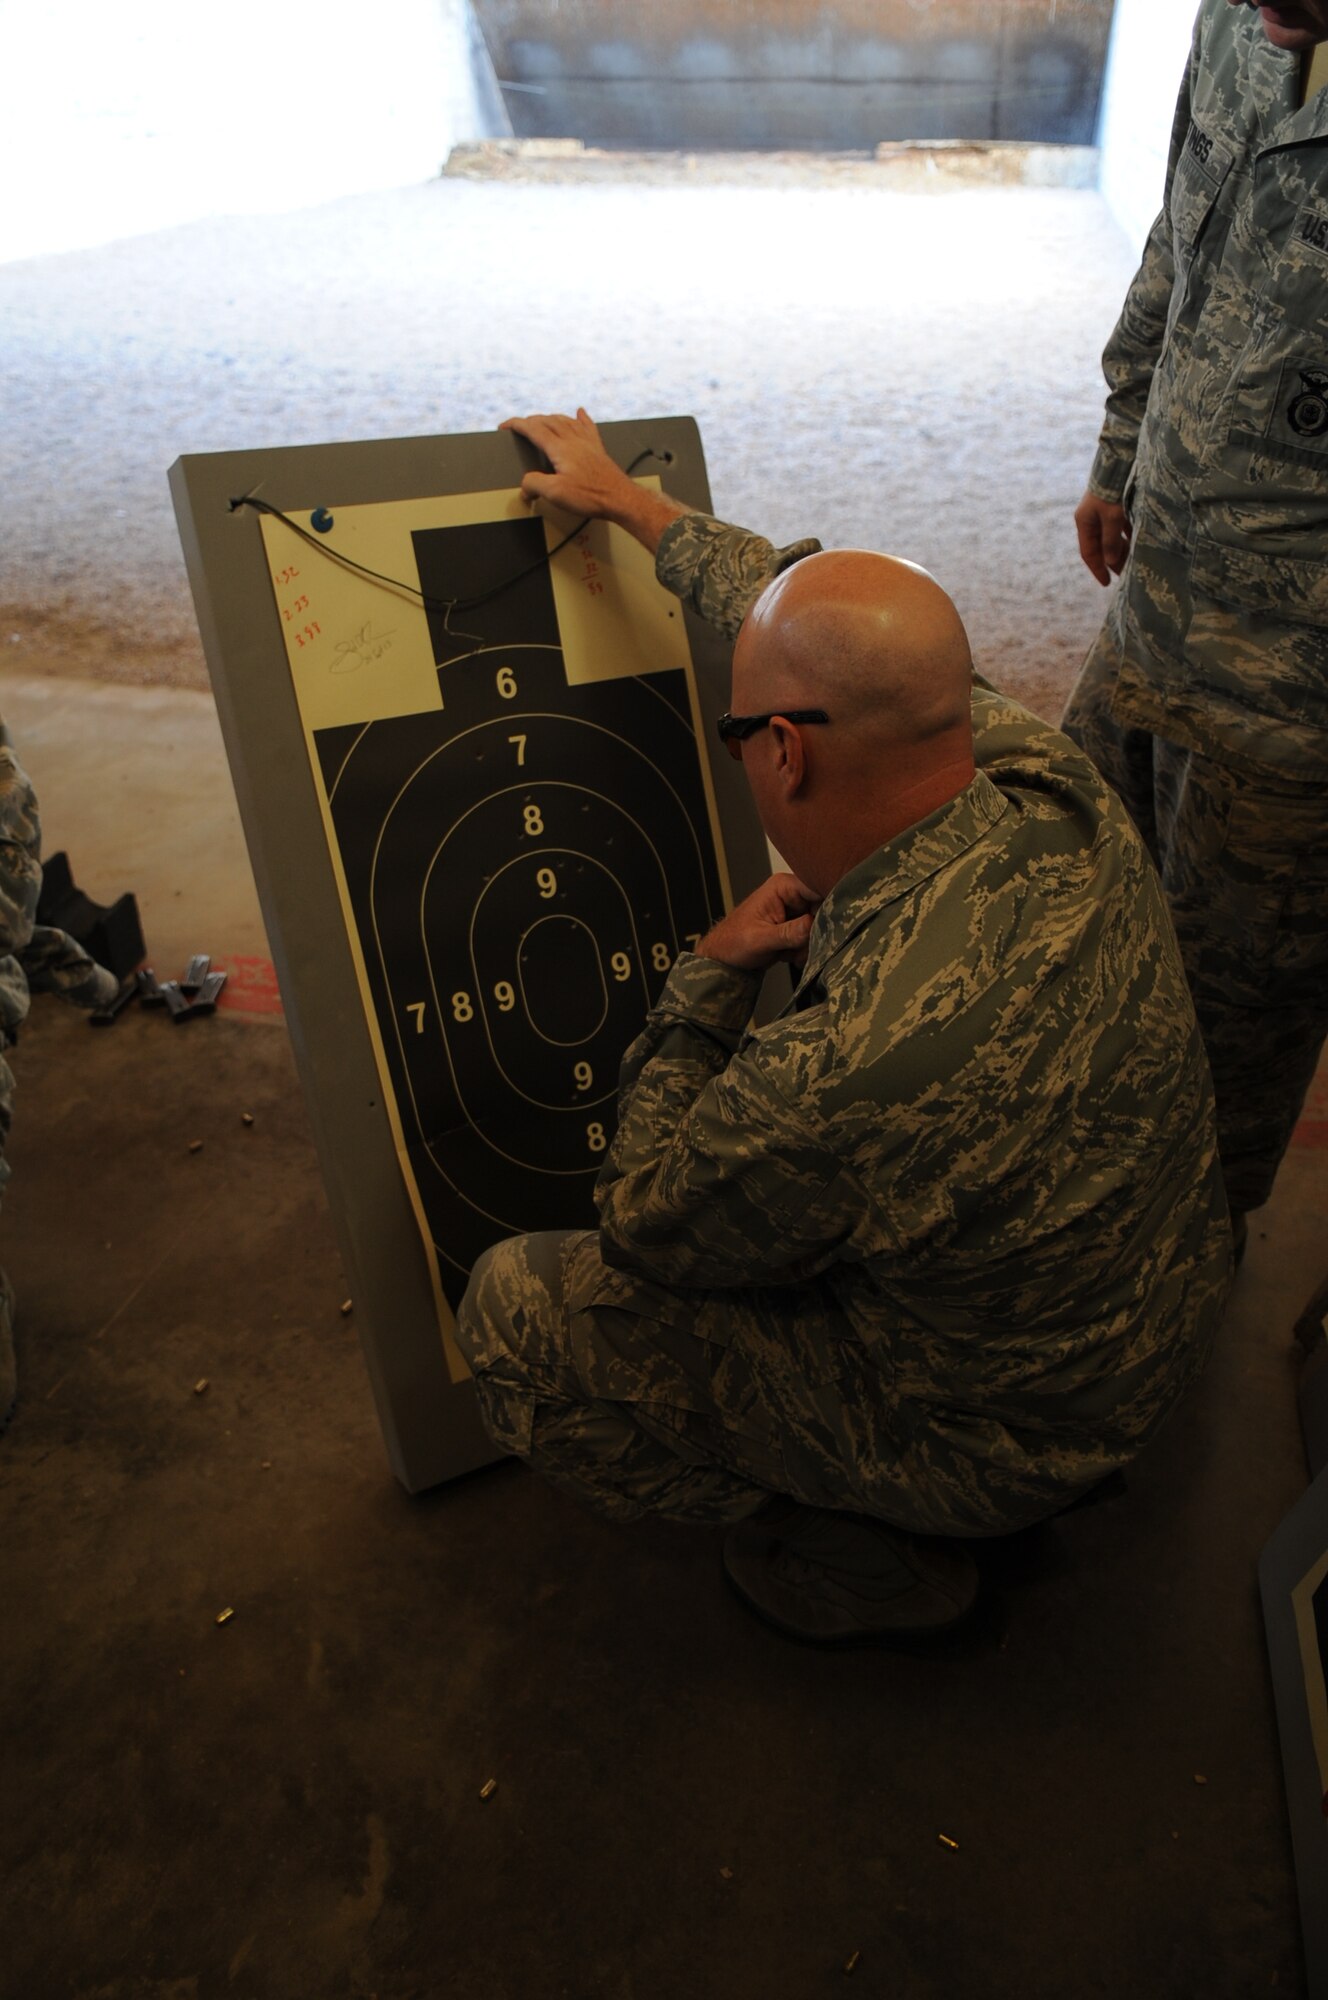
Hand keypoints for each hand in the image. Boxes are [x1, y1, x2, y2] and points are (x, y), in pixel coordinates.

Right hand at [499, 407, 688, 552]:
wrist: (619, 498)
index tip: (506, 426)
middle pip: (548, 421)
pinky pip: (587, 427)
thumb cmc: (591, 495)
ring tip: (542, 419)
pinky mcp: (597, 449)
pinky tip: (580, 412)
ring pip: (565, 421)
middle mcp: (573, 440)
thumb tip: (525, 485)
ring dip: (550, 417)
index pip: (533, 429)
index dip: (517, 425)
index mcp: (560, 448)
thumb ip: (534, 484)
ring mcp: (587, 443)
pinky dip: (580, 418)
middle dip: (531, 421)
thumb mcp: (555, 493)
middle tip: (520, 426)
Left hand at [696, 874, 820, 971]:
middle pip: (823, 909)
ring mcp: (795, 910)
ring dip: (808, 945)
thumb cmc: (733, 943)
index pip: (817, 887)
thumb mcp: (760, 939)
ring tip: (789, 953)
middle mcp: (792, 894)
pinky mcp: (796, 926)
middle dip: (814, 933)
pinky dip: (804, 950)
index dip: (826, 906)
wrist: (725, 960)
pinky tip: (788, 955)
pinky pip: (812, 937)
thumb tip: (813, 925)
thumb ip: (788, 932)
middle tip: (801, 949)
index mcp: (782, 887)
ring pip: (819, 926)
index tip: (827, 927)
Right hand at [1074, 491, 1130, 585]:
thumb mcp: (1113, 517)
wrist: (1119, 460)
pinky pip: (1120, 525)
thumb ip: (1111, 541)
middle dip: (1112, 560)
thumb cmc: (1114, 490)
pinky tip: (1137, 539)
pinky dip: (1127, 534)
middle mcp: (1092, 517)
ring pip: (1111, 536)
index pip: (1089, 553)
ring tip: (1133, 559)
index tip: (1107, 583)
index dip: (1098, 569)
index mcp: (1085, 521)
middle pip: (1101, 546)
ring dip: (1121, 548)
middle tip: (1125, 573)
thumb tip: (1109, 561)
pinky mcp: (1115, 503)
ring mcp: (1103, 510)